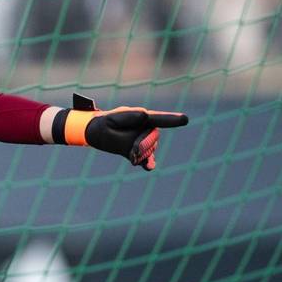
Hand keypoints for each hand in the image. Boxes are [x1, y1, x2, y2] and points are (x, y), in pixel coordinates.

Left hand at [66, 94, 189, 170]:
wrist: (97, 133)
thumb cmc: (105, 122)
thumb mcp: (113, 118)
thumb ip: (129, 117)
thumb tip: (145, 115)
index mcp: (142, 117)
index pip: (159, 119)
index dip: (172, 119)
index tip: (185, 119)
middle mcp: (146, 129)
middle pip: (152, 138)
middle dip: (143, 144)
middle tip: (130, 147)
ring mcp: (143, 141)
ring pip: (148, 149)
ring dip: (140, 153)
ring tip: (128, 151)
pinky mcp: (138, 153)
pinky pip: (146, 159)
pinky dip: (148, 163)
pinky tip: (149, 167)